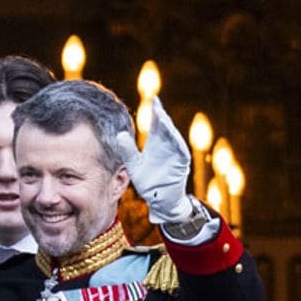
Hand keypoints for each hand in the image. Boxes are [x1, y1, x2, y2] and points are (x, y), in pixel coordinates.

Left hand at [116, 97, 193, 225]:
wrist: (160, 202)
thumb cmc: (149, 184)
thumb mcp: (134, 166)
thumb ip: (128, 152)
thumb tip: (119, 135)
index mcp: (156, 144)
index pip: (156, 124)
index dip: (155, 112)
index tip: (152, 99)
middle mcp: (167, 146)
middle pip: (165, 127)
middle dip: (161, 115)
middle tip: (155, 103)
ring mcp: (175, 154)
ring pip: (173, 137)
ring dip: (168, 127)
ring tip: (161, 117)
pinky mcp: (181, 164)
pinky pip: (180, 151)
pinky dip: (177, 143)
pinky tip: (171, 135)